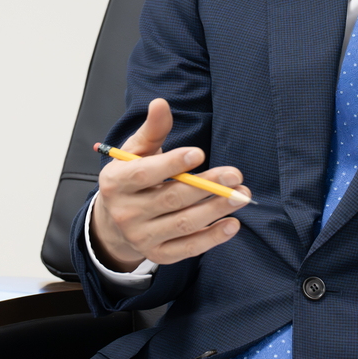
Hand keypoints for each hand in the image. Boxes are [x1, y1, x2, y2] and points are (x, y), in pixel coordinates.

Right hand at [91, 98, 250, 271]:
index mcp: (115, 183)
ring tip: (241, 195)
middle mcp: (125, 213)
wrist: (115, 221)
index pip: (144, 173)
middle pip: (171, 199)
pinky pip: (188, 248)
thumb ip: (152, 129)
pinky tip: (232, 224)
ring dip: (216, 209)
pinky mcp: (158, 254)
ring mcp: (141, 237)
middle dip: (207, 186)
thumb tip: (161, 103)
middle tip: (235, 175)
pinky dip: (212, 237)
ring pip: (184, 223)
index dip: (172, 164)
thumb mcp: (136, 151)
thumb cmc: (132, 177)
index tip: (199, 153)